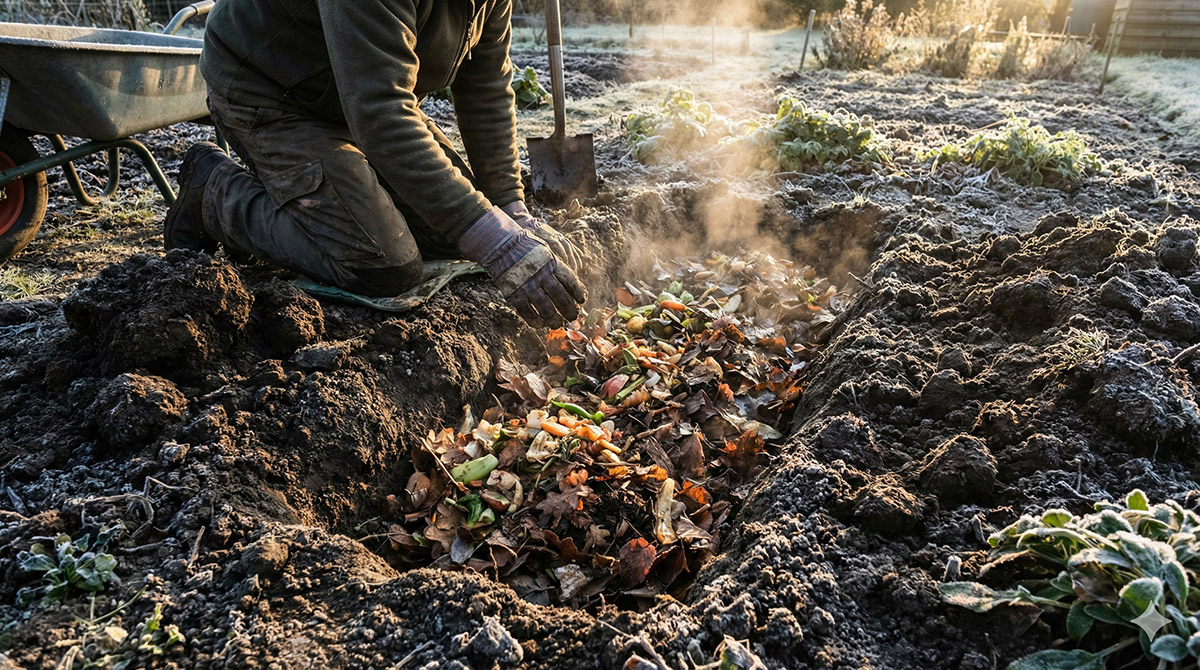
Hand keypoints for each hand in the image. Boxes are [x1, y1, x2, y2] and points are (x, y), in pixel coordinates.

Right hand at [459, 207, 586, 326]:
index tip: (582, 300)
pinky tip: (540, 324)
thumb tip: (571, 282)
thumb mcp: (546, 250)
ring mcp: (527, 286)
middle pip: (560, 297)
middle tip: (573, 317)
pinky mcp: (514, 294)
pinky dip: (535, 320)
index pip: (570, 281)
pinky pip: (527, 312)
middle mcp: (541, 276)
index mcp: (551, 263)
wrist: (501, 245)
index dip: (578, 293)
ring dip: (554, 319)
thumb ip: (557, 265)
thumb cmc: (526, 247)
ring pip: (545, 308)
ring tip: (558, 324)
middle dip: (569, 309)